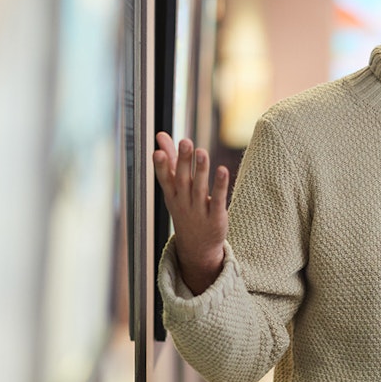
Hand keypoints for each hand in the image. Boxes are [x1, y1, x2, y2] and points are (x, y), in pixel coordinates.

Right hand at [152, 132, 229, 293]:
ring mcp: (199, 211)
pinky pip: (218, 200)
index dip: (161, 166)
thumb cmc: (185, 208)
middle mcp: (184, 203)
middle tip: (185, 142)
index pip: (165, 179)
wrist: (197, 246)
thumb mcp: (174, 187)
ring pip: (199, 189)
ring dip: (201, 170)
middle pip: (183, 181)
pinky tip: (223, 170)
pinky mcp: (216, 217)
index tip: (157, 152)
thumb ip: (171, 160)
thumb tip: (161, 135)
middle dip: (184, 161)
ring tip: (202, 151)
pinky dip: (220, 186)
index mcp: (172, 195)